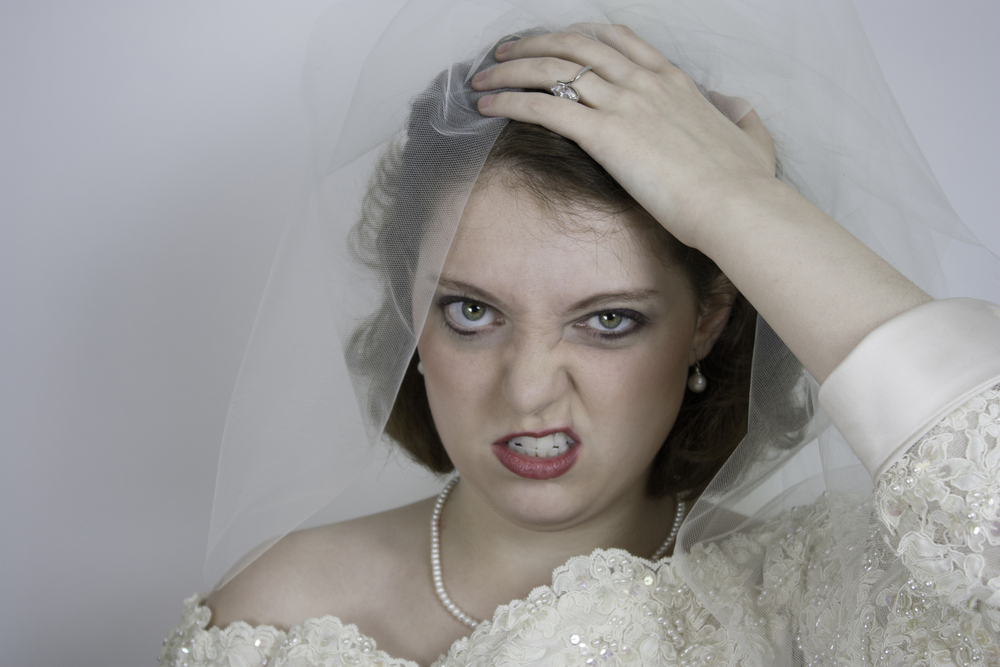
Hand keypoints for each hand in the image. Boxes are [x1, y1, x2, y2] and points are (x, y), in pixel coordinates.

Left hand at [473, 26, 776, 249]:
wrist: (736, 204)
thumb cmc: (745, 182)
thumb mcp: (751, 137)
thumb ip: (741, 117)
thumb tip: (737, 107)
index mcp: (673, 81)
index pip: (618, 41)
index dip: (579, 37)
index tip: (556, 41)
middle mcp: (643, 82)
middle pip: (576, 46)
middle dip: (535, 44)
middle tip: (506, 53)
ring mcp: (623, 103)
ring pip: (553, 69)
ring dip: (512, 70)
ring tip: (483, 78)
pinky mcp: (605, 133)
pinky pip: (544, 106)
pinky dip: (510, 101)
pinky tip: (488, 106)